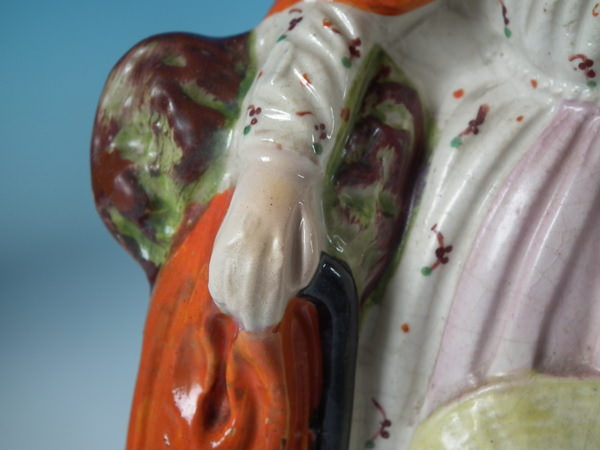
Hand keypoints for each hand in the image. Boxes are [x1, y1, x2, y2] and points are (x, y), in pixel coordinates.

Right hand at [208, 154, 323, 331]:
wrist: (274, 173)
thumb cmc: (301, 206)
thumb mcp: (312, 241)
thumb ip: (299, 272)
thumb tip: (286, 296)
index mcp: (277, 256)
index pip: (268, 303)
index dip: (268, 318)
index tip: (269, 324)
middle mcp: (249, 256)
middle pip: (245, 304)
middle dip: (252, 318)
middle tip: (256, 324)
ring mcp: (229, 249)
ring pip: (227, 294)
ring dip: (235, 307)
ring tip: (243, 312)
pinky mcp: (218, 244)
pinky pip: (215, 279)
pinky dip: (221, 293)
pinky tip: (228, 297)